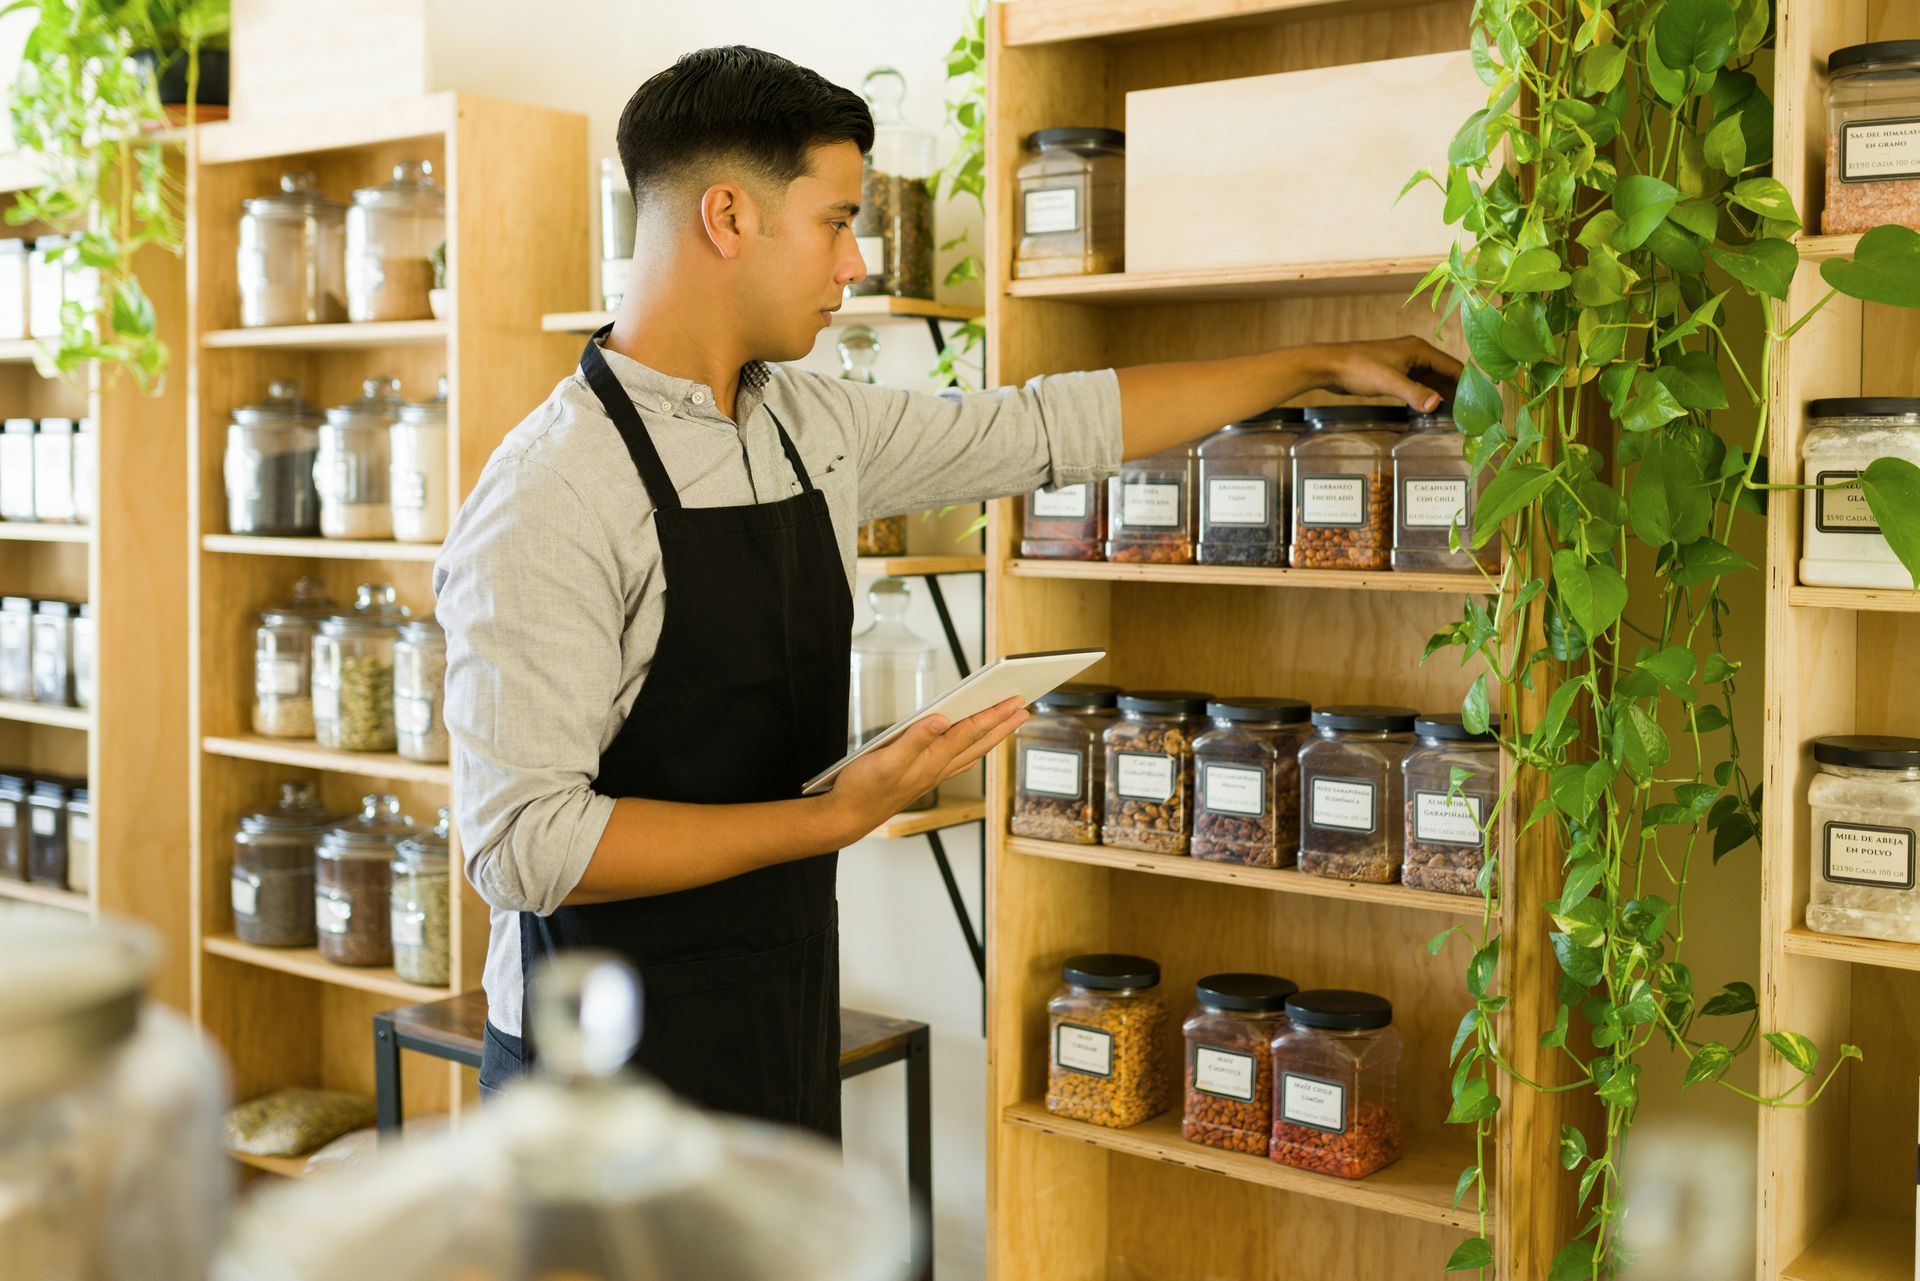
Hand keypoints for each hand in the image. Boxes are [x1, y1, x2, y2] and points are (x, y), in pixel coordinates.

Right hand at [828, 696, 1028, 839]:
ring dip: (991, 737)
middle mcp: (937, 769)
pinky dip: (971, 750)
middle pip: (979, 743)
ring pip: (971, 753)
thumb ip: (914, 739)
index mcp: (931, 760)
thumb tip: (942, 719)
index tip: (1014, 701)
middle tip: (1024, 708)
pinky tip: (971, 747)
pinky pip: (957, 761)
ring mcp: (931, 776)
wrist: (847, 818)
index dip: (993, 714)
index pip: (970, 732)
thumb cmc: (863, 788)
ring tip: (1006, 724)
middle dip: (1003, 725)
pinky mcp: (922, 779)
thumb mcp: (885, 759)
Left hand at [1314, 335, 1462, 414]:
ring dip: (1442, 393)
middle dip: (1457, 391)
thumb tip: (1436, 405)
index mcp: (1419, 350)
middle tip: (1469, 412)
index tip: (1478, 401)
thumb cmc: (1358, 368)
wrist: (1330, 365)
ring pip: (1431, 379)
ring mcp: (1405, 362)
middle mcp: (1416, 353)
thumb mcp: (1389, 382)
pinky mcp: (1394, 372)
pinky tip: (1431, 407)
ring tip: (1455, 413)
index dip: (1466, 383)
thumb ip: (1414, 394)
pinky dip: (1427, 394)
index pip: (1452, 367)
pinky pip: (1418, 383)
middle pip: (1444, 373)